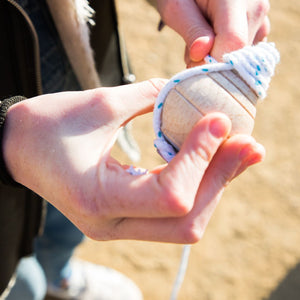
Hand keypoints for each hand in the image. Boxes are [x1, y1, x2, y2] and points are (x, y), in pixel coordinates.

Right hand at [3, 79, 264, 242]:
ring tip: (239, 150)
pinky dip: (198, 185)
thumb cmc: (46, 125)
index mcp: (99, 202)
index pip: (171, 197)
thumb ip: (153, 99)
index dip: (201, 158)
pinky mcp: (126, 215)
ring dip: (215, 184)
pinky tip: (213, 160)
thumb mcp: (99, 104)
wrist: (19, 147)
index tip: (218, 121)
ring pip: (185, 221)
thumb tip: (194, 92)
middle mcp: (112, 225)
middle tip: (249, 144)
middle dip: (221, 178)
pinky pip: (173, 210)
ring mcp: (120, 225)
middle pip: (186, 220)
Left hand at [157, 0, 269, 65]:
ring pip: (240, 60)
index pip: (233, 41)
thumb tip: (201, 54)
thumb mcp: (177, 7)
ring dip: (216, 60)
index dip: (212, 61)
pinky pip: (243, 58)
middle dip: (210, 61)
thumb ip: (191, 30)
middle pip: (237, 55)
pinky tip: (214, 43)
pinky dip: (225, 57)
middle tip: (192, 50)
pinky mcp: (261, 33)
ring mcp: (262, 21)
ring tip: (202, 42)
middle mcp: (256, 8)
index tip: (192, 63)